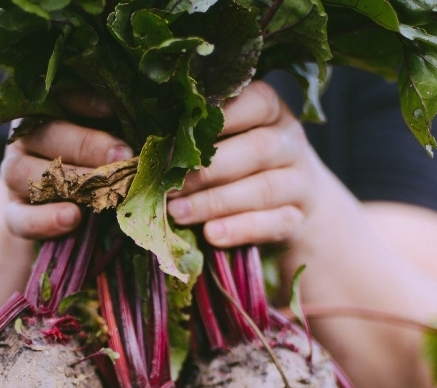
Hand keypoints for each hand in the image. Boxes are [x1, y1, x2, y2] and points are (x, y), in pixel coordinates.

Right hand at [0, 92, 131, 240]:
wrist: (68, 214)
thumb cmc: (101, 167)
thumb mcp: (113, 144)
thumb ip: (125, 131)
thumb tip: (155, 127)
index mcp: (51, 110)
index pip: (62, 96)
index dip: (86, 101)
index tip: (113, 108)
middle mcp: (27, 137)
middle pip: (47, 134)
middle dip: (87, 145)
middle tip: (122, 156)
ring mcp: (14, 174)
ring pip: (25, 172)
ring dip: (67, 181)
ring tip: (98, 192)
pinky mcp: (12, 213)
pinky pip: (18, 217)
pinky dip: (44, 220)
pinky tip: (72, 218)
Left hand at [167, 81, 321, 248]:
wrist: (291, 200)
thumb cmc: (240, 161)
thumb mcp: (224, 139)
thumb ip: (194, 136)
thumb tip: (137, 144)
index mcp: (270, 110)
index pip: (256, 102)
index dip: (222, 117)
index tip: (180, 133)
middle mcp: (289, 141)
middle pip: (257, 149)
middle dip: (207, 170)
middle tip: (167, 186)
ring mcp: (299, 180)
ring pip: (263, 188)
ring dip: (216, 202)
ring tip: (178, 213)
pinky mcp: (298, 216)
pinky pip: (274, 223)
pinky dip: (240, 229)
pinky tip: (211, 235)